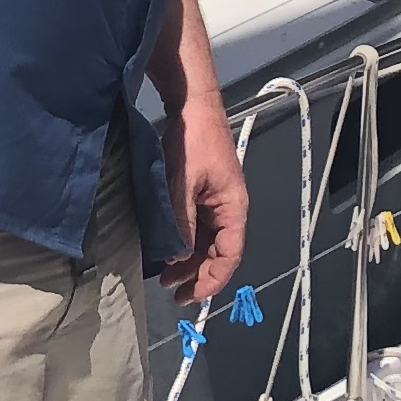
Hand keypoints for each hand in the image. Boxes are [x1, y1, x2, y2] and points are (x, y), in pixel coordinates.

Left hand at [156, 83, 249, 305]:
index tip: (191, 296)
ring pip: (207, 242)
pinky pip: (198, 226)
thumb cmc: (193, 139)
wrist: (191, 105)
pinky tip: (168, 250)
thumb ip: (181, 221)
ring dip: (189, 260)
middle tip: (172, 291)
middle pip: (219, 252)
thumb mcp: (183, 182)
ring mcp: (216, 201)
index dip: (213, 279)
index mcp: (233, 207)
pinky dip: (185, 241)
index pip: (230, 255)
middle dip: (197, 274)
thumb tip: (178, 257)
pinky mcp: (203, 193)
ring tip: (166, 277)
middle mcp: (228, 208)